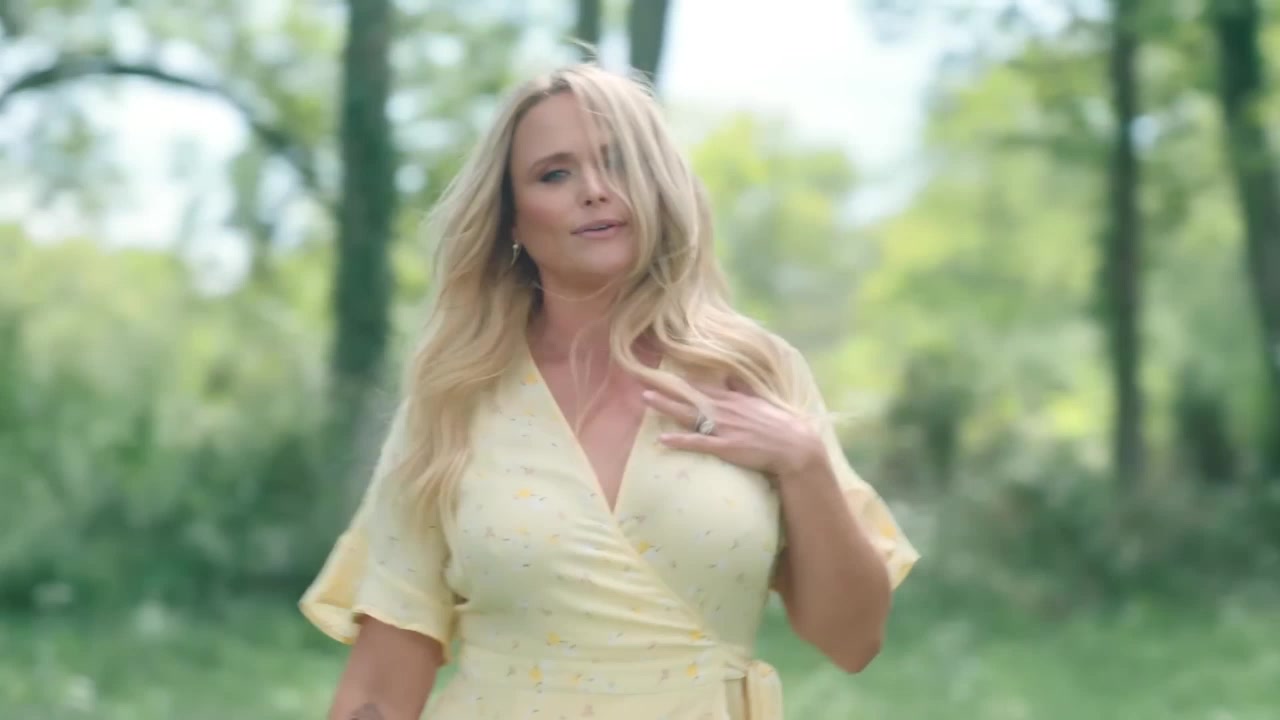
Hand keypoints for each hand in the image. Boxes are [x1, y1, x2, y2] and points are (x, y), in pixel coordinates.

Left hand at [642, 382, 826, 476]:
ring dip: (667, 407)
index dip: (679, 378)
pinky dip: (680, 441)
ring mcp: (723, 428)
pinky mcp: (726, 447)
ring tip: (646, 400)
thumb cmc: (777, 424)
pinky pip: (698, 442)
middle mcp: (724, 409)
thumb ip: (741, 388)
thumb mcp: (758, 401)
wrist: (794, 445)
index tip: (661, 370)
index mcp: (731, 398)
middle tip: (643, 380)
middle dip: (666, 388)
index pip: (700, 385)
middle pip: (688, 396)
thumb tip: (729, 374)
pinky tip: (662, 440)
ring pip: (689, 415)